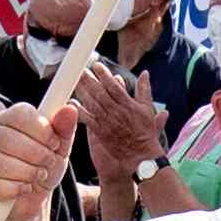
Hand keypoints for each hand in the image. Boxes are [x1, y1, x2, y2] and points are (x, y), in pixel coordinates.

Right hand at [0, 97, 69, 212]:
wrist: (33, 199)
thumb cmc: (43, 166)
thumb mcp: (59, 148)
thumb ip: (64, 128)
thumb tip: (71, 108)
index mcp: (9, 118)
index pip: (18, 113)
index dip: (40, 129)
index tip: (55, 143)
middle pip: (5, 137)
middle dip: (35, 153)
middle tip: (49, 162)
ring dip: (26, 172)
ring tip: (39, 176)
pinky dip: (13, 189)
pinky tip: (24, 188)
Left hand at [78, 63, 164, 185]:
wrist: (141, 155)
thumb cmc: (145, 132)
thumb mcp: (148, 108)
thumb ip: (145, 89)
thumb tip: (145, 73)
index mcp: (128, 105)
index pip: (114, 86)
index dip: (104, 75)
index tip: (96, 65)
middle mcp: (117, 112)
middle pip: (100, 92)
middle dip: (90, 80)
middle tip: (80, 69)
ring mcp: (107, 122)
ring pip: (92, 103)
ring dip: (83, 91)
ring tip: (75, 80)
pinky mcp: (100, 132)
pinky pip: (88, 119)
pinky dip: (80, 111)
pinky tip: (72, 102)